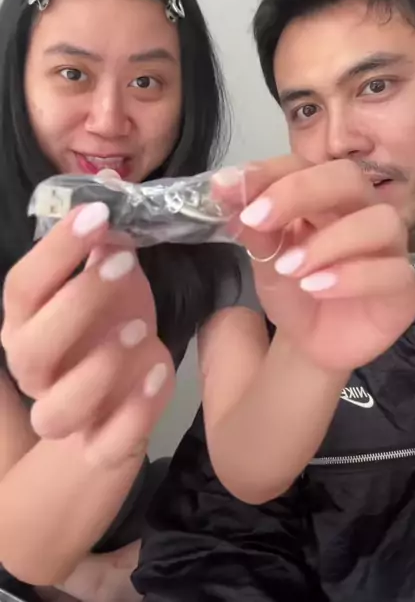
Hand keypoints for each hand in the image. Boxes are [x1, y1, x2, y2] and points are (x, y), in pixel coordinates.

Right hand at [1, 200, 173, 465]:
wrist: (117, 399)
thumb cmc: (107, 327)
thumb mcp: (110, 283)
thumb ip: (106, 249)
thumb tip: (113, 197)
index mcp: (28, 322)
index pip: (23, 286)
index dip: (56, 249)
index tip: (97, 214)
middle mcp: (35, 370)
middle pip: (31, 347)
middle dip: (76, 302)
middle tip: (122, 262)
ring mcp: (64, 414)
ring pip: (57, 409)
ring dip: (99, 366)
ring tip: (140, 326)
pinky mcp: (100, 445)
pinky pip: (108, 442)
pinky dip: (134, 412)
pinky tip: (161, 370)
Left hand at [214, 157, 414, 372]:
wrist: (312, 341)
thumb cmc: (294, 288)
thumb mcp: (264, 259)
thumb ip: (253, 226)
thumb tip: (224, 190)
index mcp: (325, 195)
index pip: (303, 165)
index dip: (267, 173)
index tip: (227, 189)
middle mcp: (362, 210)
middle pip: (348, 178)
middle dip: (300, 192)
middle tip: (258, 219)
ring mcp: (389, 246)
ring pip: (378, 221)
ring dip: (328, 241)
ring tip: (288, 268)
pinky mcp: (403, 286)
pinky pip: (391, 271)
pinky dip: (350, 276)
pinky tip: (315, 288)